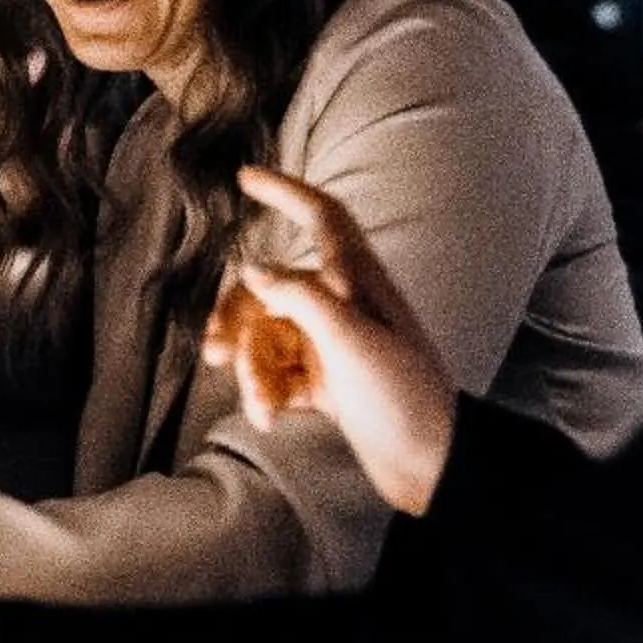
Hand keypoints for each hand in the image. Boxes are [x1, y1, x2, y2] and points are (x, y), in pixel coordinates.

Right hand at [205, 166, 457, 515]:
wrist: (429, 465)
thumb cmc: (403, 396)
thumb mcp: (351, 341)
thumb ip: (300, 298)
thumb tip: (252, 269)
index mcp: (358, 280)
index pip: (321, 216)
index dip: (286, 191)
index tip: (246, 176)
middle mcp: (343, 304)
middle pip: (269, 287)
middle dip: (237, 319)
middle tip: (213, 355)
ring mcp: (332, 344)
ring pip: (266, 336)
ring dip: (252, 369)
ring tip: (261, 404)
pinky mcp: (325, 382)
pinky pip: (276, 372)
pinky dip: (265, 392)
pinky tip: (269, 418)